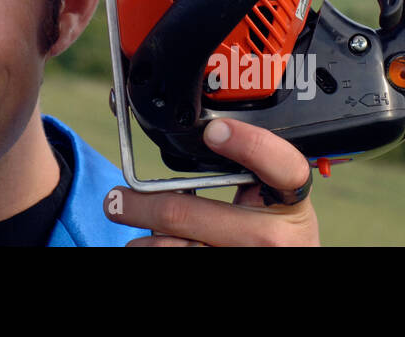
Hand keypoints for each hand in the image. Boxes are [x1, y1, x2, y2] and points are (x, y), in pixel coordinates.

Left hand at [105, 119, 318, 246]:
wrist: (288, 262)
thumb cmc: (273, 232)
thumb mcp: (274, 199)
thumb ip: (246, 167)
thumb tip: (195, 134)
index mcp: (289, 201)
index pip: (283, 167)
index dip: (250, 145)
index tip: (214, 131)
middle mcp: (274, 237)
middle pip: (185, 214)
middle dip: (139, 205)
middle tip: (115, 199)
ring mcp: (250, 259)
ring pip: (169, 248)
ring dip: (142, 240)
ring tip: (134, 229)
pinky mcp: (227, 272)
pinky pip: (173, 262)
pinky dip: (153, 251)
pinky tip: (154, 245)